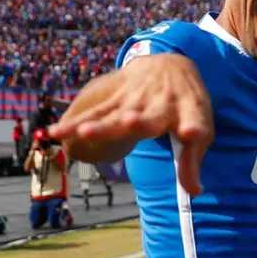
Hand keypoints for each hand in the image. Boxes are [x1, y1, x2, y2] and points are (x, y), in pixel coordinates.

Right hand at [47, 53, 212, 195]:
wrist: (170, 65)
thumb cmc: (188, 106)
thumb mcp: (200, 130)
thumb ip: (192, 161)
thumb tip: (194, 192)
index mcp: (188, 111)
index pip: (193, 121)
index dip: (193, 129)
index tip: (191, 133)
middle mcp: (160, 104)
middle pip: (147, 118)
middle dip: (137, 122)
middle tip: (129, 123)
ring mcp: (136, 100)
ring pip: (115, 114)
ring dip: (99, 124)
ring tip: (82, 133)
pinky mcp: (116, 98)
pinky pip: (94, 111)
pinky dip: (74, 121)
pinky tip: (56, 132)